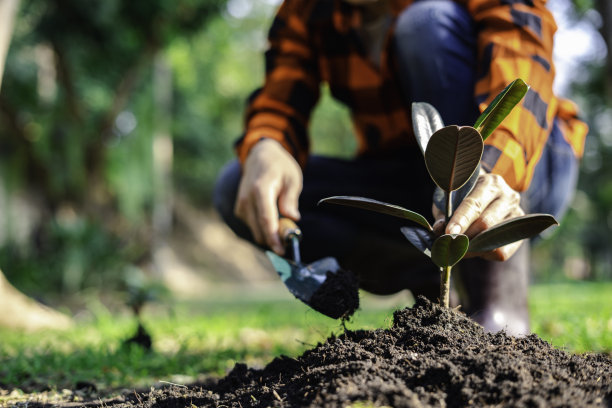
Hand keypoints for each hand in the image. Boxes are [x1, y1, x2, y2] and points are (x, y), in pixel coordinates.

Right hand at [234, 139, 302, 254]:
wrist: (260, 156)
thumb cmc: (280, 167)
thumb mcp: (293, 179)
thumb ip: (290, 199)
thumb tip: (292, 218)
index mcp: (260, 189)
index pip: (266, 220)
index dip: (274, 238)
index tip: (282, 250)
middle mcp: (246, 198)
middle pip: (259, 229)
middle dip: (274, 239)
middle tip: (290, 236)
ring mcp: (241, 204)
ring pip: (255, 230)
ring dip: (269, 233)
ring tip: (284, 221)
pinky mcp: (240, 209)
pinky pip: (252, 225)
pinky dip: (263, 227)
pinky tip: (273, 218)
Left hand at [432, 170, 523, 260]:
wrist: (486, 197)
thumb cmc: (462, 197)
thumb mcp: (449, 199)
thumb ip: (443, 213)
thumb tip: (440, 230)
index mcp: (489, 183)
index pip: (474, 204)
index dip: (461, 220)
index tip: (449, 233)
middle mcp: (507, 196)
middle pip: (485, 223)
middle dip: (464, 238)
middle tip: (450, 245)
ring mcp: (517, 214)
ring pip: (493, 238)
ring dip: (472, 248)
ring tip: (459, 248)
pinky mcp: (519, 232)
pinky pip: (502, 251)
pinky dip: (485, 254)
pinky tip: (476, 248)